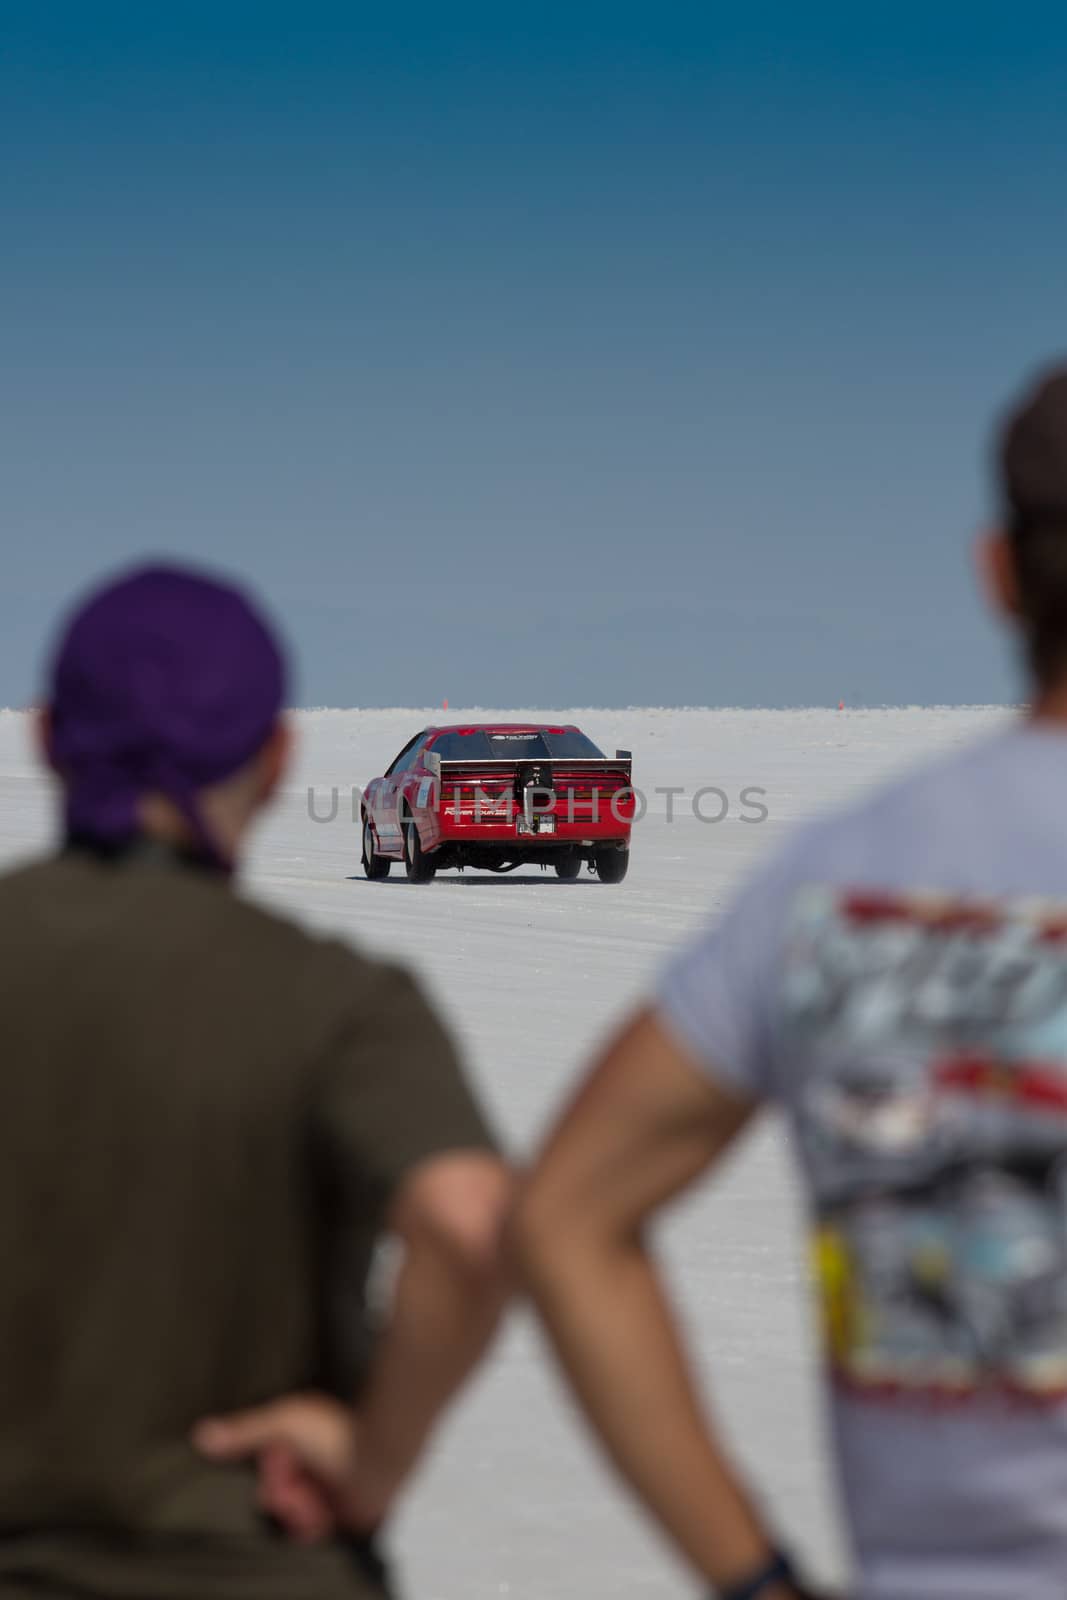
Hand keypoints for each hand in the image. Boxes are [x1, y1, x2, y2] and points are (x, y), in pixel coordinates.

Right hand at [193, 1392, 399, 1542]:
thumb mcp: (284, 1423)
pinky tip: (324, 1513)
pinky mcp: (332, 1519)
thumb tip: (201, 1434)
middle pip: (271, 1500)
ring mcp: (318, 1496)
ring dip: (299, 1511)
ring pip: (287, 1520)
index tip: (278, 1464)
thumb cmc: (337, 1433)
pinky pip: (306, 1536)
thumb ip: (244, 1432)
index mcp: (294, 1445)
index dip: (268, 1474)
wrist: (378, 1459)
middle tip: (301, 1483)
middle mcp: (304, 1470)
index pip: (260, 1472)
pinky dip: (311, 1527)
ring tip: (317, 1498)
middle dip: (283, 1495)